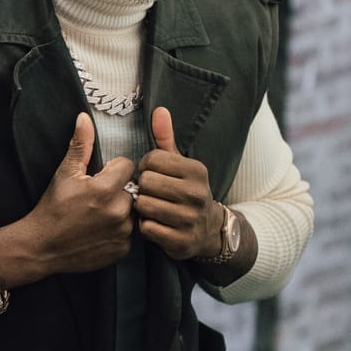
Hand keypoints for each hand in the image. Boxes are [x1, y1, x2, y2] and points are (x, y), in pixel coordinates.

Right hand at [0, 112, 135, 283]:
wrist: (42, 247)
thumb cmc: (52, 209)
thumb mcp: (64, 174)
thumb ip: (80, 145)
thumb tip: (84, 118)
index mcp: (105, 189)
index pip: (127, 166)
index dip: (112, 169)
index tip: (98, 177)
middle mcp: (118, 211)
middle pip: (132, 188)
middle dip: (117, 190)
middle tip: (95, 199)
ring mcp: (122, 232)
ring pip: (133, 210)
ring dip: (120, 210)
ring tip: (97, 215)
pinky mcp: (123, 249)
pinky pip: (130, 232)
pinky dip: (119, 230)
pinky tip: (100, 230)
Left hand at [133, 106, 223, 260]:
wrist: (207, 230)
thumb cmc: (185, 191)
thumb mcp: (180, 164)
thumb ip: (166, 138)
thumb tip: (159, 110)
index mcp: (196, 171)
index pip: (152, 159)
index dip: (145, 167)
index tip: (153, 175)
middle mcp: (197, 194)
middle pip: (146, 183)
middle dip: (143, 188)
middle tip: (150, 193)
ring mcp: (190, 219)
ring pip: (144, 205)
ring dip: (142, 208)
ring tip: (152, 208)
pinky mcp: (182, 241)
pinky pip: (147, 228)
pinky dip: (146, 227)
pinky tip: (155, 224)